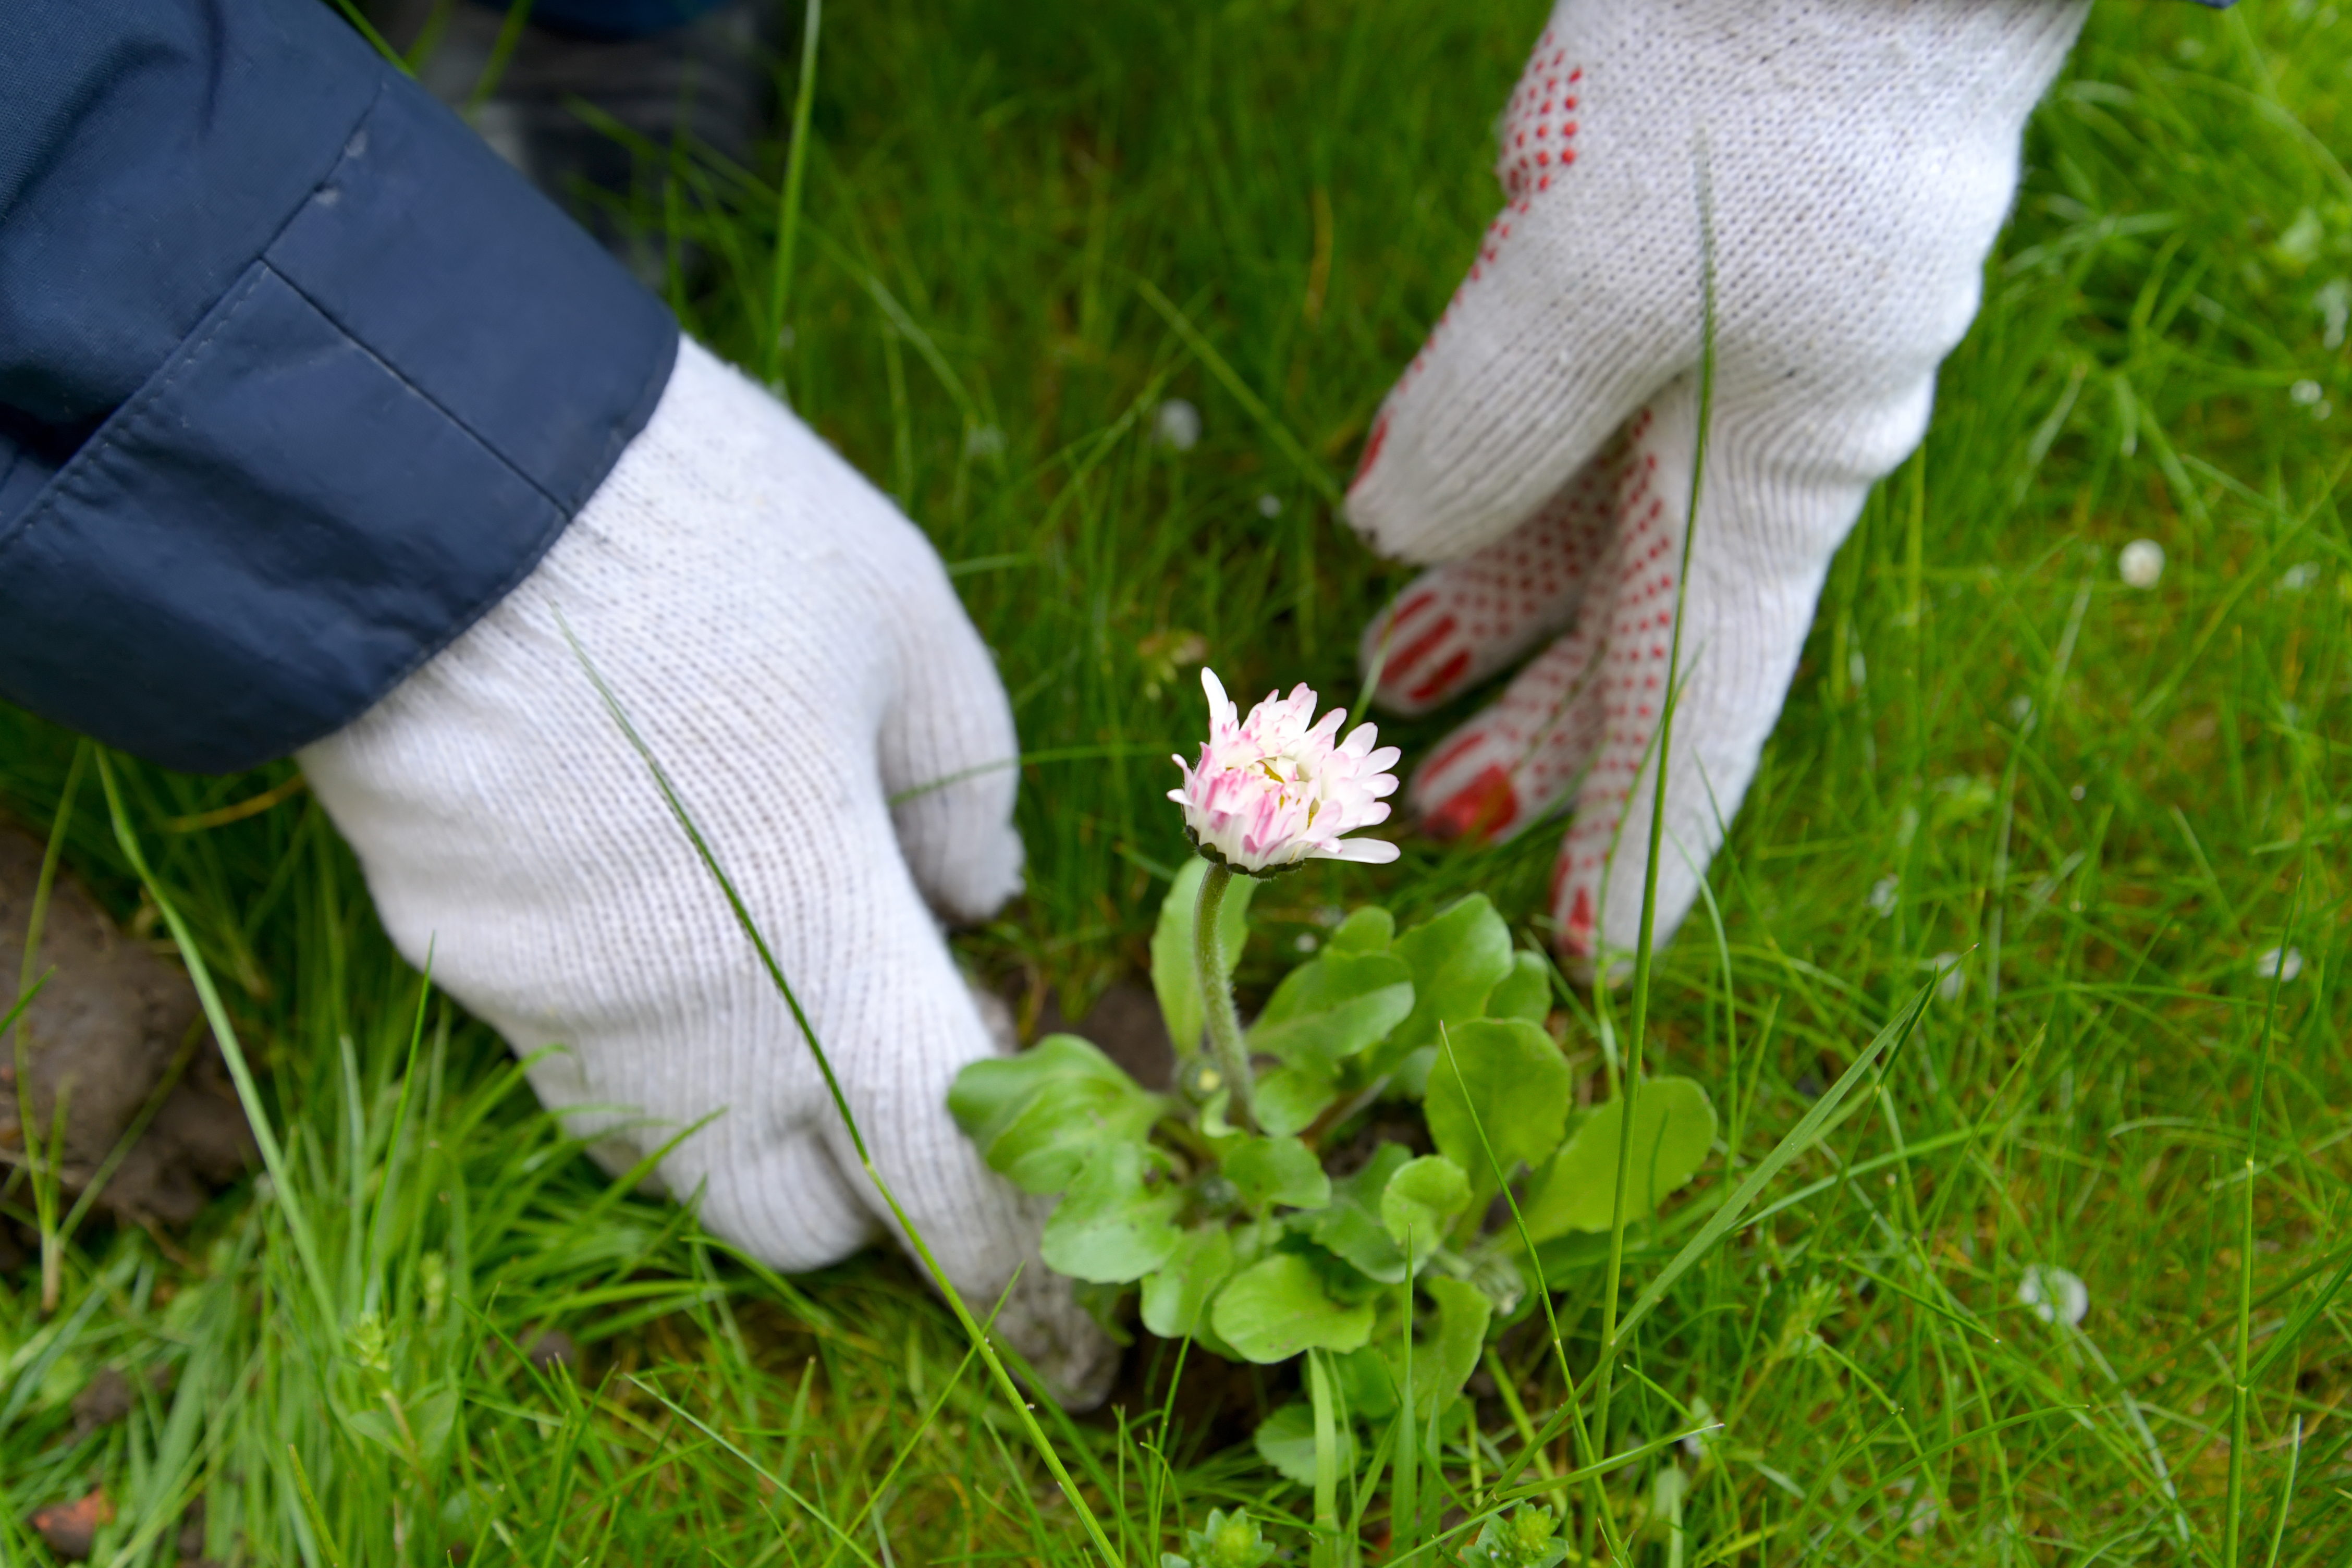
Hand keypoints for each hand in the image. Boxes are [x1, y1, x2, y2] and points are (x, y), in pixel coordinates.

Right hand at [300, 339, 1115, 1406]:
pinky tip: (654, 899)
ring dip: (747, 1112)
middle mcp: (683, 1032)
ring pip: (670, 1149)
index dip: (1015, 1279)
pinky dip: (642, 1023)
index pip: (946, 1187)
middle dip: (867, 1194)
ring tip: (775, 967)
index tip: (1066, 1339)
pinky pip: (571, 1047)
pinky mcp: (450, 956)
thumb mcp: (908, 622)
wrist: (431, 480)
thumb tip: (978, 901)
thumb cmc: (713, 541)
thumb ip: (970, 785)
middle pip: (793, 1220)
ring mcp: (548, 1008)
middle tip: (904, 1072)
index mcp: (830, 960)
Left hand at [1347, 0, 2087, 976]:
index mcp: (1770, 479)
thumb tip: (1394, 537)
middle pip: (1633, 625)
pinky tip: (1398, 509)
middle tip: (1438, 817)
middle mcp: (1743, 437)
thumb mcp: (1591, 281)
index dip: (1643, 833)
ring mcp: (1696, 355)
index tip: (1599, 949)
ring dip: (1484, 606)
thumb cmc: (1757, 103)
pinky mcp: (1643, 272)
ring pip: (1580, 521)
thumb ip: (1490, 426)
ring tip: (1384, 673)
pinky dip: (1478, 475)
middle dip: (1543, 731)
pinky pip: (1555, 411)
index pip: (1699, 702)